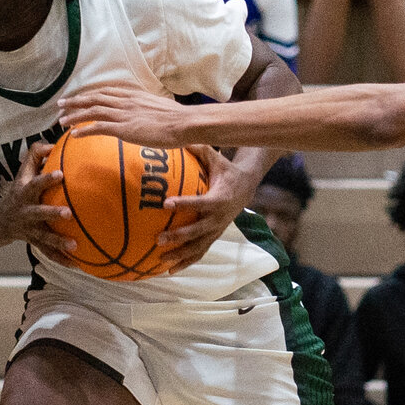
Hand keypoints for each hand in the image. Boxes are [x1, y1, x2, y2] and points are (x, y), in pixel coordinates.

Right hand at [0, 141, 75, 259]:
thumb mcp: (22, 171)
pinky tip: (77, 264)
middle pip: (38, 213)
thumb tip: (52, 144)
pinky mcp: (34, 242)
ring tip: (74, 245)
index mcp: (25, 192)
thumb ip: (35, 154)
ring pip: (44, 236)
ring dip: (58, 242)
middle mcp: (26, 211)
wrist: (0, 220)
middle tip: (69, 213)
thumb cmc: (20, 189)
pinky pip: (48, 252)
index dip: (46, 179)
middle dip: (52, 213)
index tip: (61, 174)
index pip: (35, 184)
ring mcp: (30, 228)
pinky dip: (61, 259)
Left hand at [57, 83, 199, 145]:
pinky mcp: (124, 129)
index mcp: (133, 95)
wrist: (184, 123)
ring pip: (92, 111)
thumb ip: (147, 109)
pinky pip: (98, 127)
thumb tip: (146, 115)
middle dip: (75, 101)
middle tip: (60, 105)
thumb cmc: (177, 119)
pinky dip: (84, 130)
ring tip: (61, 121)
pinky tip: (74, 135)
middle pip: (94, 98)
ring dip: (74, 116)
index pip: (105, 92)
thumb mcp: (159, 108)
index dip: (89, 94)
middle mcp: (125, 101)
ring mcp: (123, 114)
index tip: (78, 97)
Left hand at [152, 146, 255, 273]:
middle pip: (198, 231)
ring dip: (180, 255)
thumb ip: (198, 148)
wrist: (246, 186)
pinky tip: (167, 271)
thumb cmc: (224, 169)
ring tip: (161, 260)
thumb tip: (176, 133)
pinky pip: (199, 252)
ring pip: (198, 246)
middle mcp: (219, 218)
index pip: (200, 202)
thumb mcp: (215, 157)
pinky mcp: (213, 237)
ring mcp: (217, 230)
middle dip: (179, 236)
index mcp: (219, 198)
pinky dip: (185, 262)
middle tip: (159, 239)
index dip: (185, 204)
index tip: (166, 203)